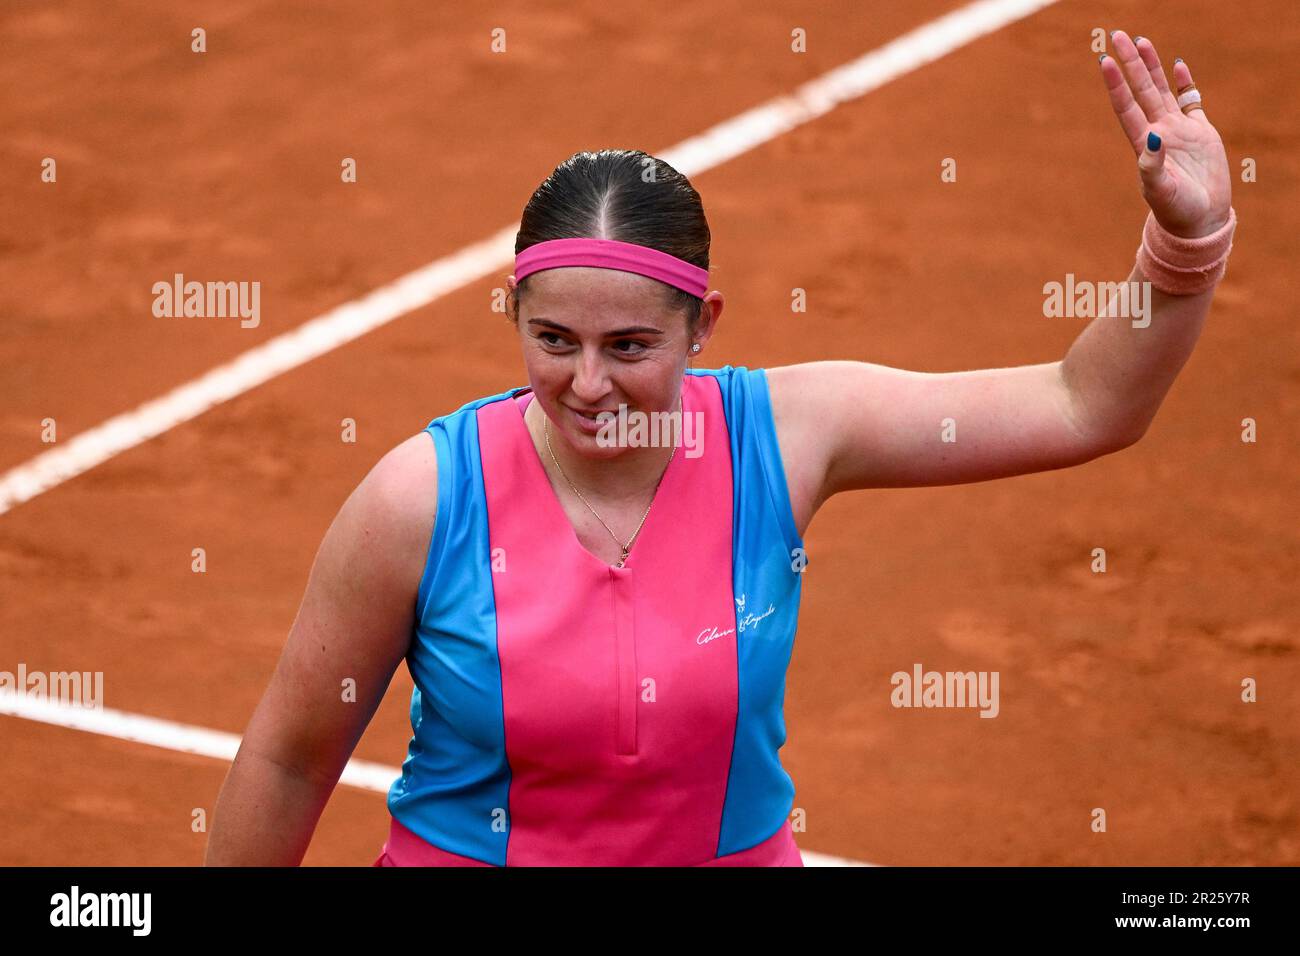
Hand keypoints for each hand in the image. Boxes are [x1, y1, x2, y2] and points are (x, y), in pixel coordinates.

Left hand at [1099, 31, 1231, 237]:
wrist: (1200, 222)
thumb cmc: (1177, 212)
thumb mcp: (1161, 190)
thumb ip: (1153, 165)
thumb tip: (1154, 135)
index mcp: (1145, 145)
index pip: (1126, 107)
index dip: (1116, 84)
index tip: (1104, 61)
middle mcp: (1159, 132)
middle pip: (1141, 90)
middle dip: (1130, 63)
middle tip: (1117, 36)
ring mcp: (1179, 131)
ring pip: (1162, 91)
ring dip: (1152, 67)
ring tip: (1141, 41)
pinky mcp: (1201, 133)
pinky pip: (1191, 101)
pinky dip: (1185, 83)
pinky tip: (1177, 65)